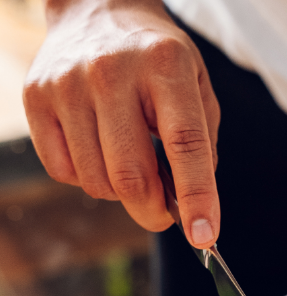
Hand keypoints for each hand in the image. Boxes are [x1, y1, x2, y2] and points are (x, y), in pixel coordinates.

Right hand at [23, 0, 220, 247]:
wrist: (97, 9)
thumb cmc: (156, 61)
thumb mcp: (196, 87)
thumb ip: (201, 146)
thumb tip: (192, 208)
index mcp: (165, 65)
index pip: (185, 144)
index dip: (197, 197)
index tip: (203, 236)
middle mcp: (112, 71)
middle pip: (132, 177)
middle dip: (153, 211)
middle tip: (164, 214)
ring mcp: (68, 84)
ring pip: (98, 183)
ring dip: (120, 193)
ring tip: (131, 162)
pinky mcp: (37, 97)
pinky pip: (64, 172)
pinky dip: (87, 178)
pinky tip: (99, 150)